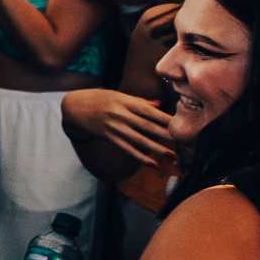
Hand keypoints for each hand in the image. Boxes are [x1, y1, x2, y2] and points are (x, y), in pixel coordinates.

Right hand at [61, 87, 175, 166]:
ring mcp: (114, 127)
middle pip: (148, 126)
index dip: (167, 118)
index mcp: (125, 102)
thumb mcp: (118, 95)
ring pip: (139, 140)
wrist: (74, 107)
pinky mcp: (109, 137)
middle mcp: (120, 114)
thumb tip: (159, 105)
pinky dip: (141, 157)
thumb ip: (139, 102)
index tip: (183, 124)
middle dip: (167, 135)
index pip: (150, 111)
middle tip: (185, 142)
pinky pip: (127, 149)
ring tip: (172, 155)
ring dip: (157, 149)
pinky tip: (152, 164)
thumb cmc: (99, 98)